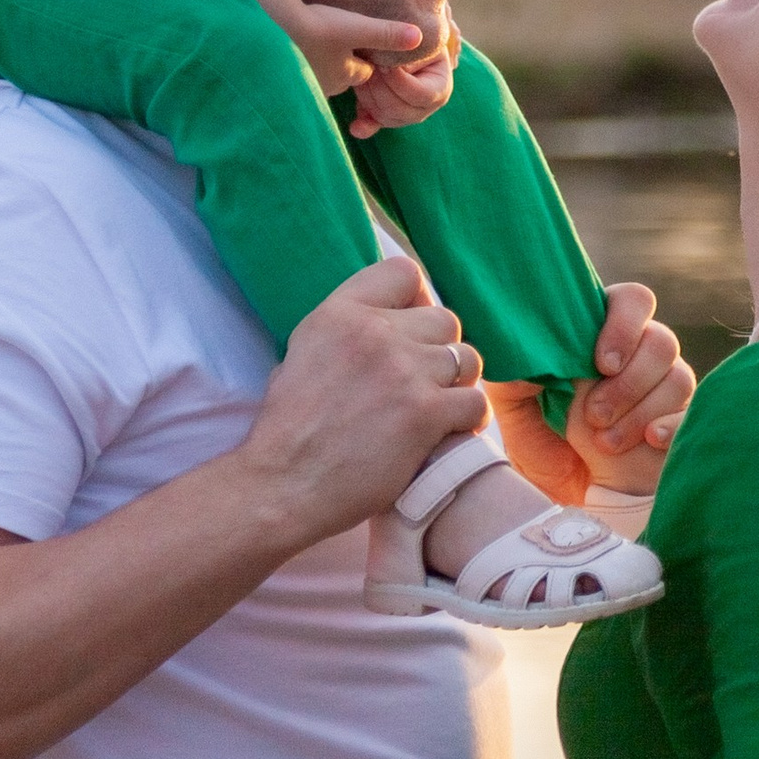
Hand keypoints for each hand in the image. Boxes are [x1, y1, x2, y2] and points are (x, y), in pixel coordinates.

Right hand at [234, 260, 488, 542]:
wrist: (284, 485)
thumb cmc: (287, 430)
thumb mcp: (301, 355)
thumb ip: (345, 331)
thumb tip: (384, 322)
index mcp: (339, 313)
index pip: (403, 273)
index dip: (417, 300)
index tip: (413, 328)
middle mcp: (375, 332)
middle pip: (444, 320)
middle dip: (439, 350)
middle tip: (424, 382)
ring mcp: (405, 371)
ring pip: (466, 360)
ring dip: (456, 384)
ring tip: (438, 408)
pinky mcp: (426, 413)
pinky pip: (475, 401)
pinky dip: (468, 419)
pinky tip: (450, 432)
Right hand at [284, 0, 427, 96]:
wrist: (272, 28)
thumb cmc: (318, 28)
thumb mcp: (358, 27)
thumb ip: (387, 33)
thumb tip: (418, 37)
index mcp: (347, 74)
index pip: (366, 72)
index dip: (368, 57)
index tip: (363, 42)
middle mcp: (327, 85)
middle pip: (342, 74)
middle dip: (343, 61)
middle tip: (339, 39)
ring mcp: (304, 83)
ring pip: (320, 73)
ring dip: (320, 60)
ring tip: (316, 40)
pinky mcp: (284, 78)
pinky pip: (298, 70)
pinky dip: (300, 59)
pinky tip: (293, 45)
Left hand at [349, 29, 456, 136]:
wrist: (403, 43)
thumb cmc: (414, 39)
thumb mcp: (418, 42)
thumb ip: (408, 55)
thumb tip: (393, 68)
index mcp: (441, 88)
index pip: (420, 94)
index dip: (398, 81)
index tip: (382, 64)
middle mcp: (426, 108)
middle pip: (400, 109)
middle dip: (380, 88)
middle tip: (366, 67)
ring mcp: (406, 116)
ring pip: (384, 116)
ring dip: (368, 96)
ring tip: (360, 73)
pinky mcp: (387, 118)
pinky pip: (374, 125)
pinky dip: (364, 126)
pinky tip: (356, 128)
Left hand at [494, 285, 692, 504]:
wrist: (570, 496)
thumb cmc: (544, 443)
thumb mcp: (516, 410)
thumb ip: (516, 375)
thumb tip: (526, 350)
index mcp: (601, 336)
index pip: (632, 301)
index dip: (623, 326)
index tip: (601, 364)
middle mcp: (640, 354)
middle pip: (661, 341)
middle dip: (628, 382)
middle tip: (594, 415)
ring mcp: (666, 388)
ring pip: (679, 377)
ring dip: (639, 411)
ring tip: (606, 443)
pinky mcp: (681, 422)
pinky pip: (693, 416)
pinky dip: (671, 427)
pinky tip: (649, 440)